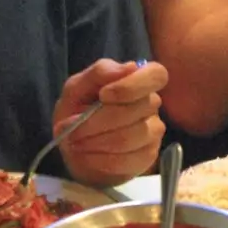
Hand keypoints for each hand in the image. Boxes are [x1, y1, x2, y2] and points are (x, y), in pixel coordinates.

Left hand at [54, 59, 168, 186]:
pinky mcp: (148, 156)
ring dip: (95, 141)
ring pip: (130, 137)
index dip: (132, 86)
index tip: (103, 95)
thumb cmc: (77, 110)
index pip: (156, 75)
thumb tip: (131, 67)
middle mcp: (152, 104)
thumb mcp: (77, 87)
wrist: (74, 146)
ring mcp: (153, 132)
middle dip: (97, 121)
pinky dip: (100, 159)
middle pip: (136, 110)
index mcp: (138, 80)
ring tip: (75, 142)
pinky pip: (128, 160)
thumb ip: (99, 73)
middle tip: (71, 128)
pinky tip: (86, 155)